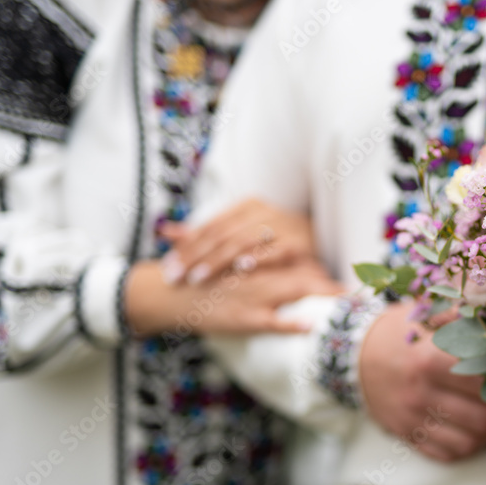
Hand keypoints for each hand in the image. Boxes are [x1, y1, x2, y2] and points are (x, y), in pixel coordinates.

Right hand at [125, 259, 343, 336]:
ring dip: (323, 298)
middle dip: (333, 284)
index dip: (324, 268)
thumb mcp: (228, 264)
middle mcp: (258, 273)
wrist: (168, 292)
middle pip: (304, 273)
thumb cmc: (202, 278)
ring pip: (294, 292)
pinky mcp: (242, 318)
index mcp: (257, 260)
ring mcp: (251, 295)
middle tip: (364, 292)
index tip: (353, 276)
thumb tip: (281, 259)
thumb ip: (254, 259)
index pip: (298, 259)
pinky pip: (270, 321)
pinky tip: (311, 325)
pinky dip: (290, 323)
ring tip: (351, 305)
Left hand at [160, 198, 316, 285]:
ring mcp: (282, 226)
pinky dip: (258, 258)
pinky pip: (274, 250)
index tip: (168, 265)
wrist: (320, 241)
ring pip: (242, 242)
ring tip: (198, 277)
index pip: (210, 225)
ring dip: (218, 261)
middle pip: (222, 235)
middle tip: (177, 277)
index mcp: (247, 207)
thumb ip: (204, 233)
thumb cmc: (274, 239)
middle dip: (196, 257)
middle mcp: (263, 212)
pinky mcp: (299, 243)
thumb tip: (166, 231)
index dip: (187, 245)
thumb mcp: (239, 233)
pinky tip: (241, 267)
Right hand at [359, 303, 485, 462]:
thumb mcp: (425, 314)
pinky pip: (448, 454)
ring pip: (469, 441)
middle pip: (482, 418)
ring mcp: (412, 419)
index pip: (485, 382)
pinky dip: (466, 446)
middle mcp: (420, 395)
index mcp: (428, 361)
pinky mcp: (407, 435)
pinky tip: (470, 428)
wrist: (355, 356)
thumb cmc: (398, 332)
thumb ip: (461, 315)